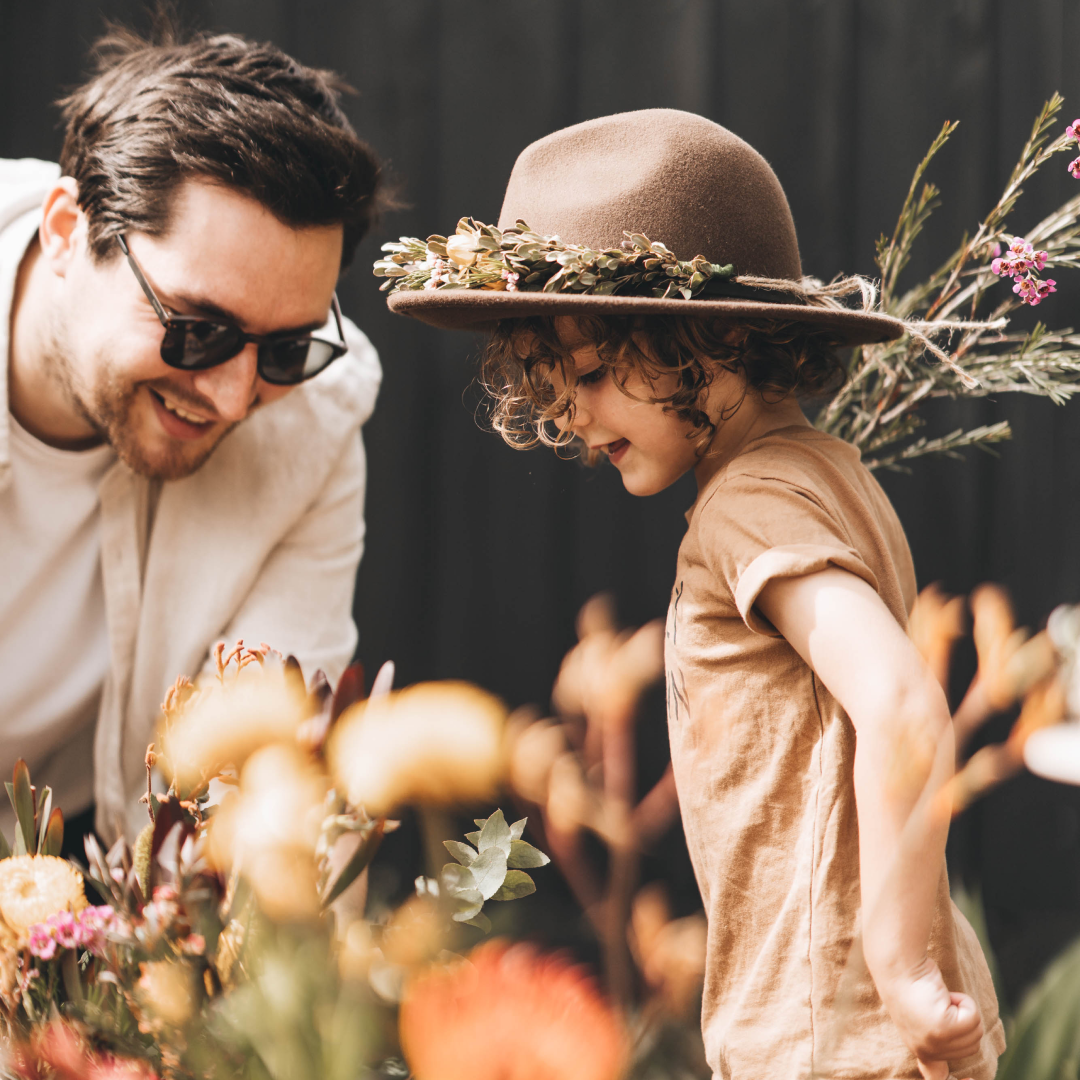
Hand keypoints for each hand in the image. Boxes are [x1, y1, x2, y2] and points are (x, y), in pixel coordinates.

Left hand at [877, 957, 983, 1079]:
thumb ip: (938, 1037)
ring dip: (964, 1009)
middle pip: (973, 1045)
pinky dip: (965, 1002)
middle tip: (940, 1003)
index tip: (972, 1079)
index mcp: (921, 1050)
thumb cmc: (911, 984)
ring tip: (940, 998)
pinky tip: (945, 994)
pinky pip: (973, 1017)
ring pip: (976, 1031)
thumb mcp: (923, 1017)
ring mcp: (935, 1042)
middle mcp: (927, 1051)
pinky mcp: (943, 1028)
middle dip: (964, 1021)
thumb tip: (949, 1056)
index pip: (937, 1079)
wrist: (898, 965)